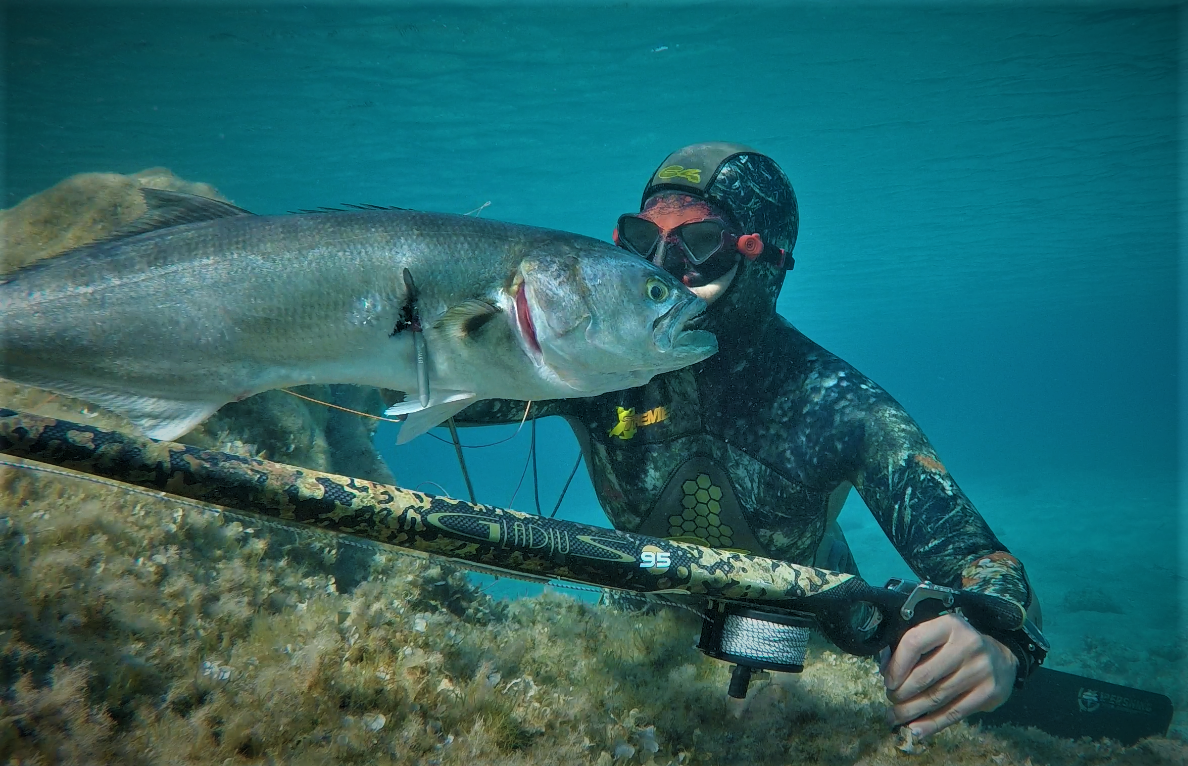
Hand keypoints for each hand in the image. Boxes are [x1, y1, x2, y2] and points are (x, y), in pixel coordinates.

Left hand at [879, 613, 1016, 738]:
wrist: (1001, 659)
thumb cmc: (957, 647)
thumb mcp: (937, 636)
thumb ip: (911, 648)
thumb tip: (884, 669)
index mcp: (949, 625)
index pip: (914, 642)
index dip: (896, 665)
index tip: (887, 680)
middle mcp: (967, 645)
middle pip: (925, 675)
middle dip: (901, 692)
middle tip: (890, 699)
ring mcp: (980, 670)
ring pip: (937, 697)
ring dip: (911, 711)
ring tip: (895, 717)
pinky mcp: (989, 692)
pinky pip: (954, 713)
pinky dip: (931, 724)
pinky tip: (915, 729)